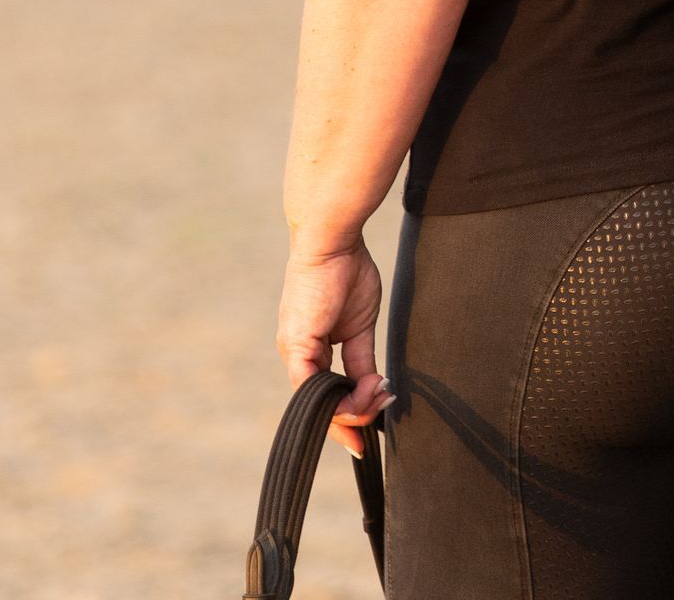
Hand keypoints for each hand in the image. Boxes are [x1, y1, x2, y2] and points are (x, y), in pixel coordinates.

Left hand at [277, 239, 390, 457]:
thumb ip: (364, 360)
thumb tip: (376, 389)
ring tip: (377, 399)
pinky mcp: (297, 344)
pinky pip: (309, 386)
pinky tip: (357, 402)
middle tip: (378, 420)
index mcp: (314, 348)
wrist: (333, 239)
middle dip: (350, 423)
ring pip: (316, 401)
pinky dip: (333, 400)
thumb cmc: (348, 270)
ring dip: (349, 411)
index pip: (329, 393)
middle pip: (321, 405)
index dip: (348, 417)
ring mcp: (295, 351)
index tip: (371, 434)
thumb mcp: (362, 325)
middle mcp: (300, 354)